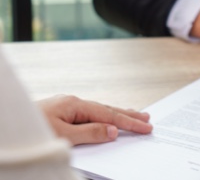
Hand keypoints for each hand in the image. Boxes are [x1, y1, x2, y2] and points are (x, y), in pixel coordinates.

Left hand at [38, 95, 152, 144]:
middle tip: (147, 119)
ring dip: (118, 114)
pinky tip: (107, 118)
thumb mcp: (62, 135)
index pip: (109, 114)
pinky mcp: (62, 112)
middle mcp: (72, 102)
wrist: (6, 125)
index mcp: (74, 104)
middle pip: (107, 109)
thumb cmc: (31, 130)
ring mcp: (67, 106)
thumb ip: (90, 133)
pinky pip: (89, 114)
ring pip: (99, 110)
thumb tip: (113, 131)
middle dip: (128, 114)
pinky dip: (104, 116)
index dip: (129, 122)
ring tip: (135, 115)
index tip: (145, 127)